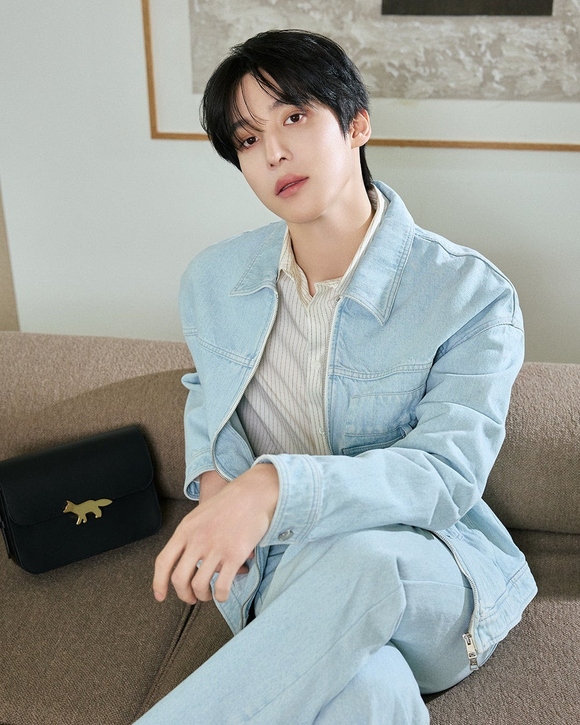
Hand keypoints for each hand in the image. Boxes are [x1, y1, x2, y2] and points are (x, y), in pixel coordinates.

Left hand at [153, 464, 278, 604]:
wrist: (253, 494)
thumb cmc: (228, 504)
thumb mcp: (199, 515)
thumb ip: (189, 536)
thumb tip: (186, 562)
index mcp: (185, 530)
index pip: (163, 561)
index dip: (159, 583)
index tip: (160, 596)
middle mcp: (197, 540)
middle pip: (179, 579)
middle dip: (184, 594)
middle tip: (191, 598)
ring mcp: (215, 548)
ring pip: (200, 585)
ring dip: (203, 596)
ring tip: (209, 595)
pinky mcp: (234, 555)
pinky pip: (222, 586)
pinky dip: (221, 595)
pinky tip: (223, 593)